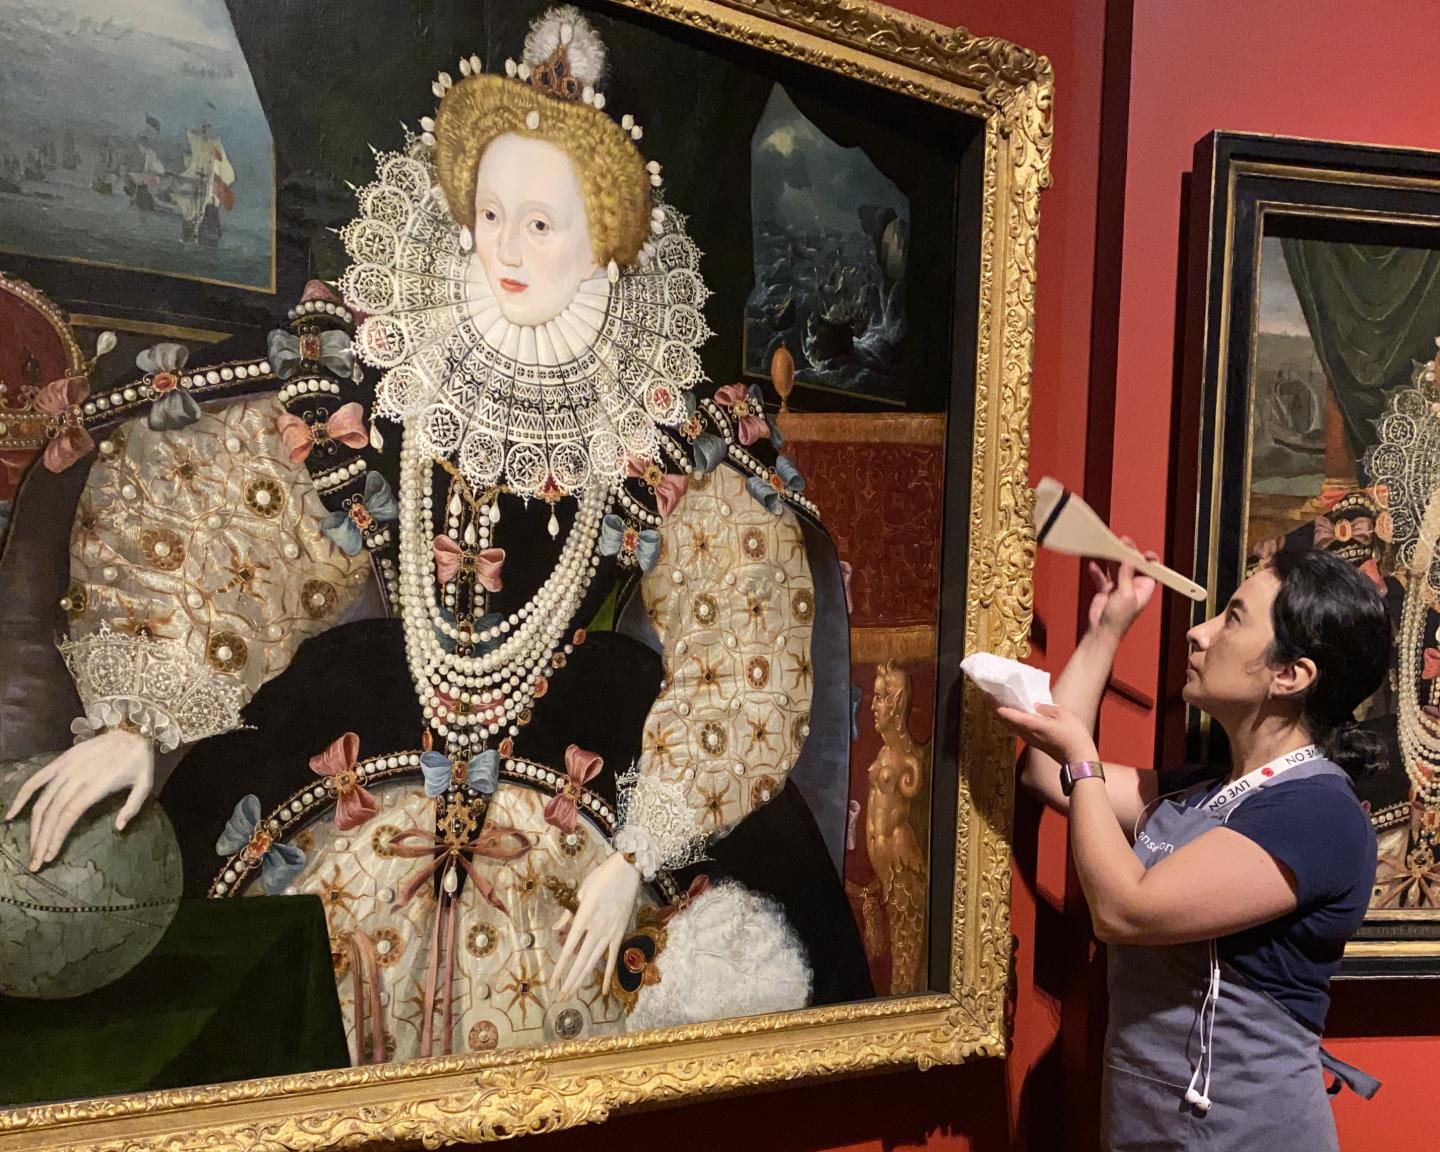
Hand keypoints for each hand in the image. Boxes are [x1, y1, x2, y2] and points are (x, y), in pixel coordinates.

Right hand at [4, 729, 154, 870]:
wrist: (132, 730)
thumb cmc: (139, 762)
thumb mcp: (145, 785)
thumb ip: (132, 807)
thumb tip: (118, 828)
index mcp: (96, 785)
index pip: (68, 815)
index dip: (56, 836)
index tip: (50, 856)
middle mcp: (76, 778)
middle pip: (52, 813)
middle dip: (42, 840)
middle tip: (35, 863)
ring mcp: (65, 769)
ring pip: (42, 802)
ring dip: (34, 827)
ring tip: (31, 849)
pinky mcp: (60, 761)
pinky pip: (36, 779)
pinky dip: (22, 796)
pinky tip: (12, 815)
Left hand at [552, 850, 641, 999]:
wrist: (629, 869)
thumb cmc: (602, 876)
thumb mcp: (581, 890)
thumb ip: (568, 913)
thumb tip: (556, 931)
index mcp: (585, 916)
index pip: (569, 948)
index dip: (560, 967)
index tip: (552, 982)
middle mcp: (597, 928)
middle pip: (581, 960)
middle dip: (570, 980)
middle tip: (560, 997)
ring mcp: (610, 932)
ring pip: (594, 961)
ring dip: (583, 979)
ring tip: (573, 994)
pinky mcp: (621, 932)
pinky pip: (613, 957)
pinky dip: (609, 974)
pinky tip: (604, 989)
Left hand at [993, 703, 1097, 767]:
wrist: (1078, 758)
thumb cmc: (1073, 735)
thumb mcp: (1062, 713)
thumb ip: (1046, 708)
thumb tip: (1035, 706)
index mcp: (1030, 724)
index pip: (1007, 714)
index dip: (995, 704)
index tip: (987, 694)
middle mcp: (1025, 733)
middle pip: (1004, 720)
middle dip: (994, 707)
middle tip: (989, 695)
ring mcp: (1029, 739)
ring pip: (1010, 725)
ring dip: (1002, 714)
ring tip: (999, 701)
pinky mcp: (1034, 742)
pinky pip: (1018, 728)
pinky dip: (1012, 719)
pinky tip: (1015, 712)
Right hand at [1086, 538, 1159, 641]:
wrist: (1102, 631)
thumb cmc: (1119, 620)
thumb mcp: (1126, 595)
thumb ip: (1127, 576)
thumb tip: (1130, 560)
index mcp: (1144, 589)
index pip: (1150, 570)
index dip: (1148, 560)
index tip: (1144, 552)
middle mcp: (1133, 586)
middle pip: (1132, 565)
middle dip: (1128, 554)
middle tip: (1124, 543)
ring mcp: (1119, 587)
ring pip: (1117, 568)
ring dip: (1112, 559)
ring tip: (1108, 548)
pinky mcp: (1106, 590)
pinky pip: (1102, 577)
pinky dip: (1097, 571)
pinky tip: (1093, 566)